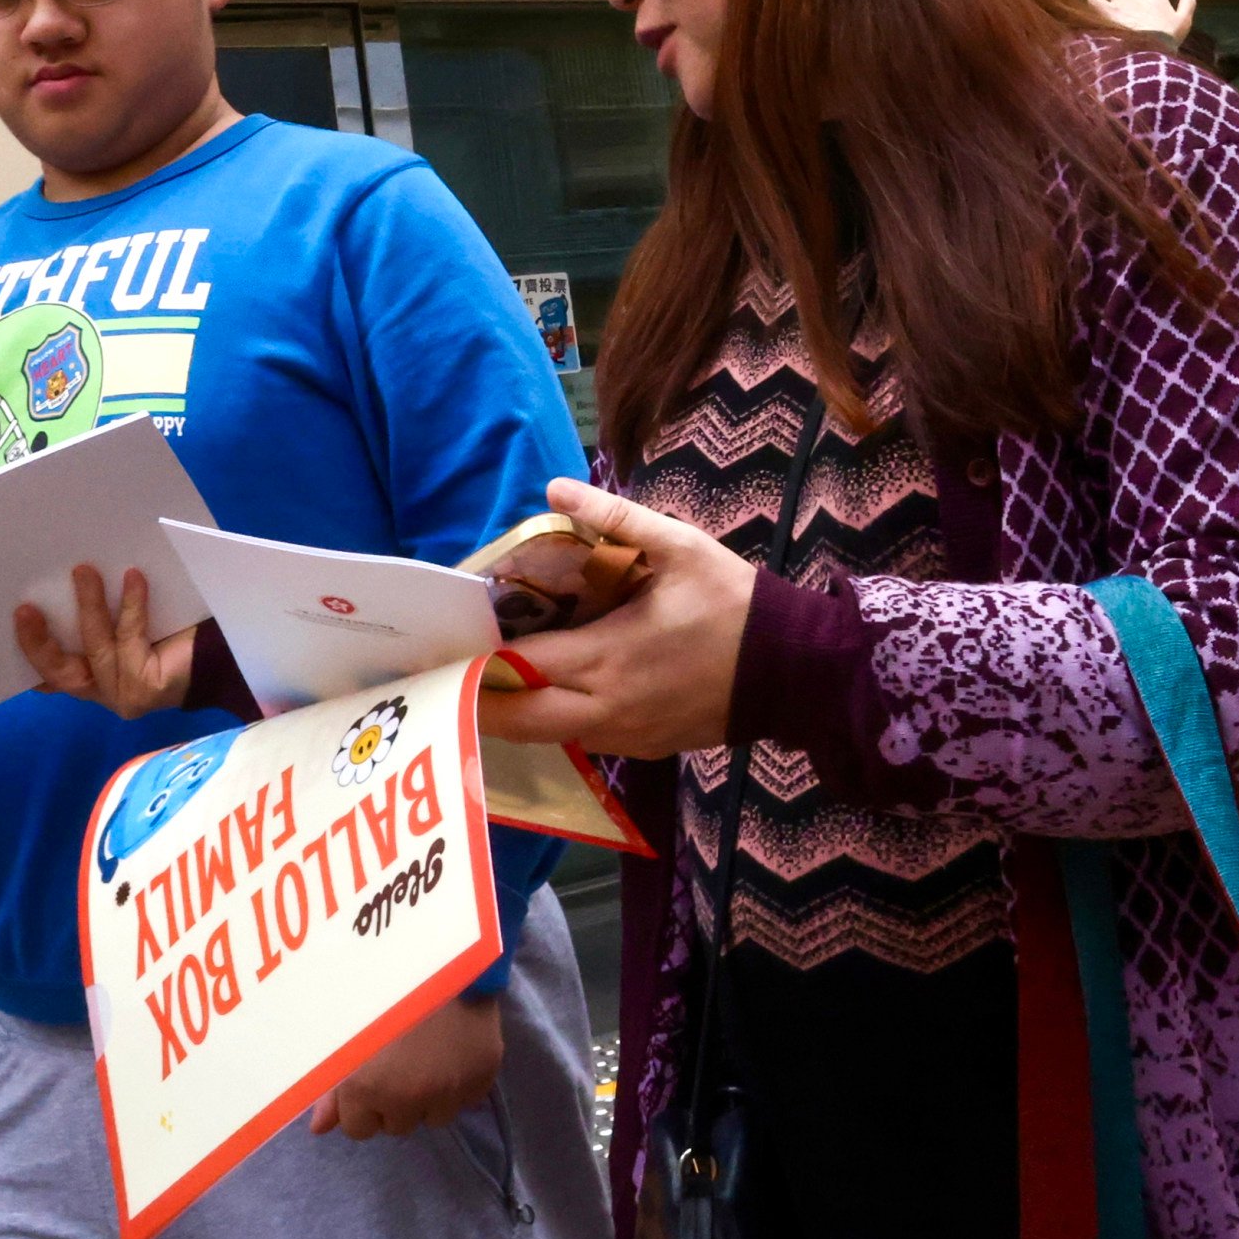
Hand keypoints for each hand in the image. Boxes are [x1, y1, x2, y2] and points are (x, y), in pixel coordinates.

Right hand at [14, 563, 188, 717]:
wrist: (225, 653)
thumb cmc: (172, 632)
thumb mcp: (126, 625)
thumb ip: (99, 618)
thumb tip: (69, 575)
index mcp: (94, 681)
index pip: (52, 674)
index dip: (29, 653)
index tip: (11, 620)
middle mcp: (105, 694)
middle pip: (62, 672)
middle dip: (39, 641)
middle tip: (25, 607)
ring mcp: (124, 696)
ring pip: (97, 648)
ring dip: (88, 606)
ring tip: (84, 570)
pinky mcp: (147, 688)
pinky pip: (132, 639)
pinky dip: (132, 605)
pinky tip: (133, 577)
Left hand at [307, 989, 503, 1139]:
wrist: (441, 955)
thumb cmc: (382, 989)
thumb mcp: (349, 1036)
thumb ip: (333, 1089)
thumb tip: (319, 1129)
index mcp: (367, 1088)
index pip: (358, 1128)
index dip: (361, 1105)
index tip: (369, 1080)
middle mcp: (408, 1098)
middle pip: (397, 1126)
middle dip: (395, 1103)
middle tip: (399, 1064)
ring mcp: (450, 1091)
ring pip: (434, 1117)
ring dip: (429, 1098)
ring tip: (428, 1059)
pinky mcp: (483, 1078)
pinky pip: (467, 1099)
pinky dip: (460, 1084)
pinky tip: (454, 1055)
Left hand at [472, 481, 754, 757]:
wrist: (794, 670)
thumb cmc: (733, 603)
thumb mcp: (679, 546)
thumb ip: (614, 517)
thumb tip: (554, 489)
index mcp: (606, 657)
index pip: (519, 667)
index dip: (477, 658)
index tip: (444, 644)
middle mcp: (605, 707)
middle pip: (518, 720)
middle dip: (477, 702)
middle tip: (447, 675)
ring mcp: (623, 736)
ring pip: (546, 736)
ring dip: (515, 713)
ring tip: (487, 680)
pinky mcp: (642, 748)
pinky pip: (580, 739)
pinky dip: (554, 720)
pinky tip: (547, 692)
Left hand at [1091, 0, 1198, 45]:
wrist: (1149, 53)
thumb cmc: (1168, 39)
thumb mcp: (1184, 22)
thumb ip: (1188, 3)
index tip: (1148, 6)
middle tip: (1123, 3)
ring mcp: (1120, 1)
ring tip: (1109, 5)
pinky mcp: (1106, 11)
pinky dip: (1095, 4)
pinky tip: (1099, 13)